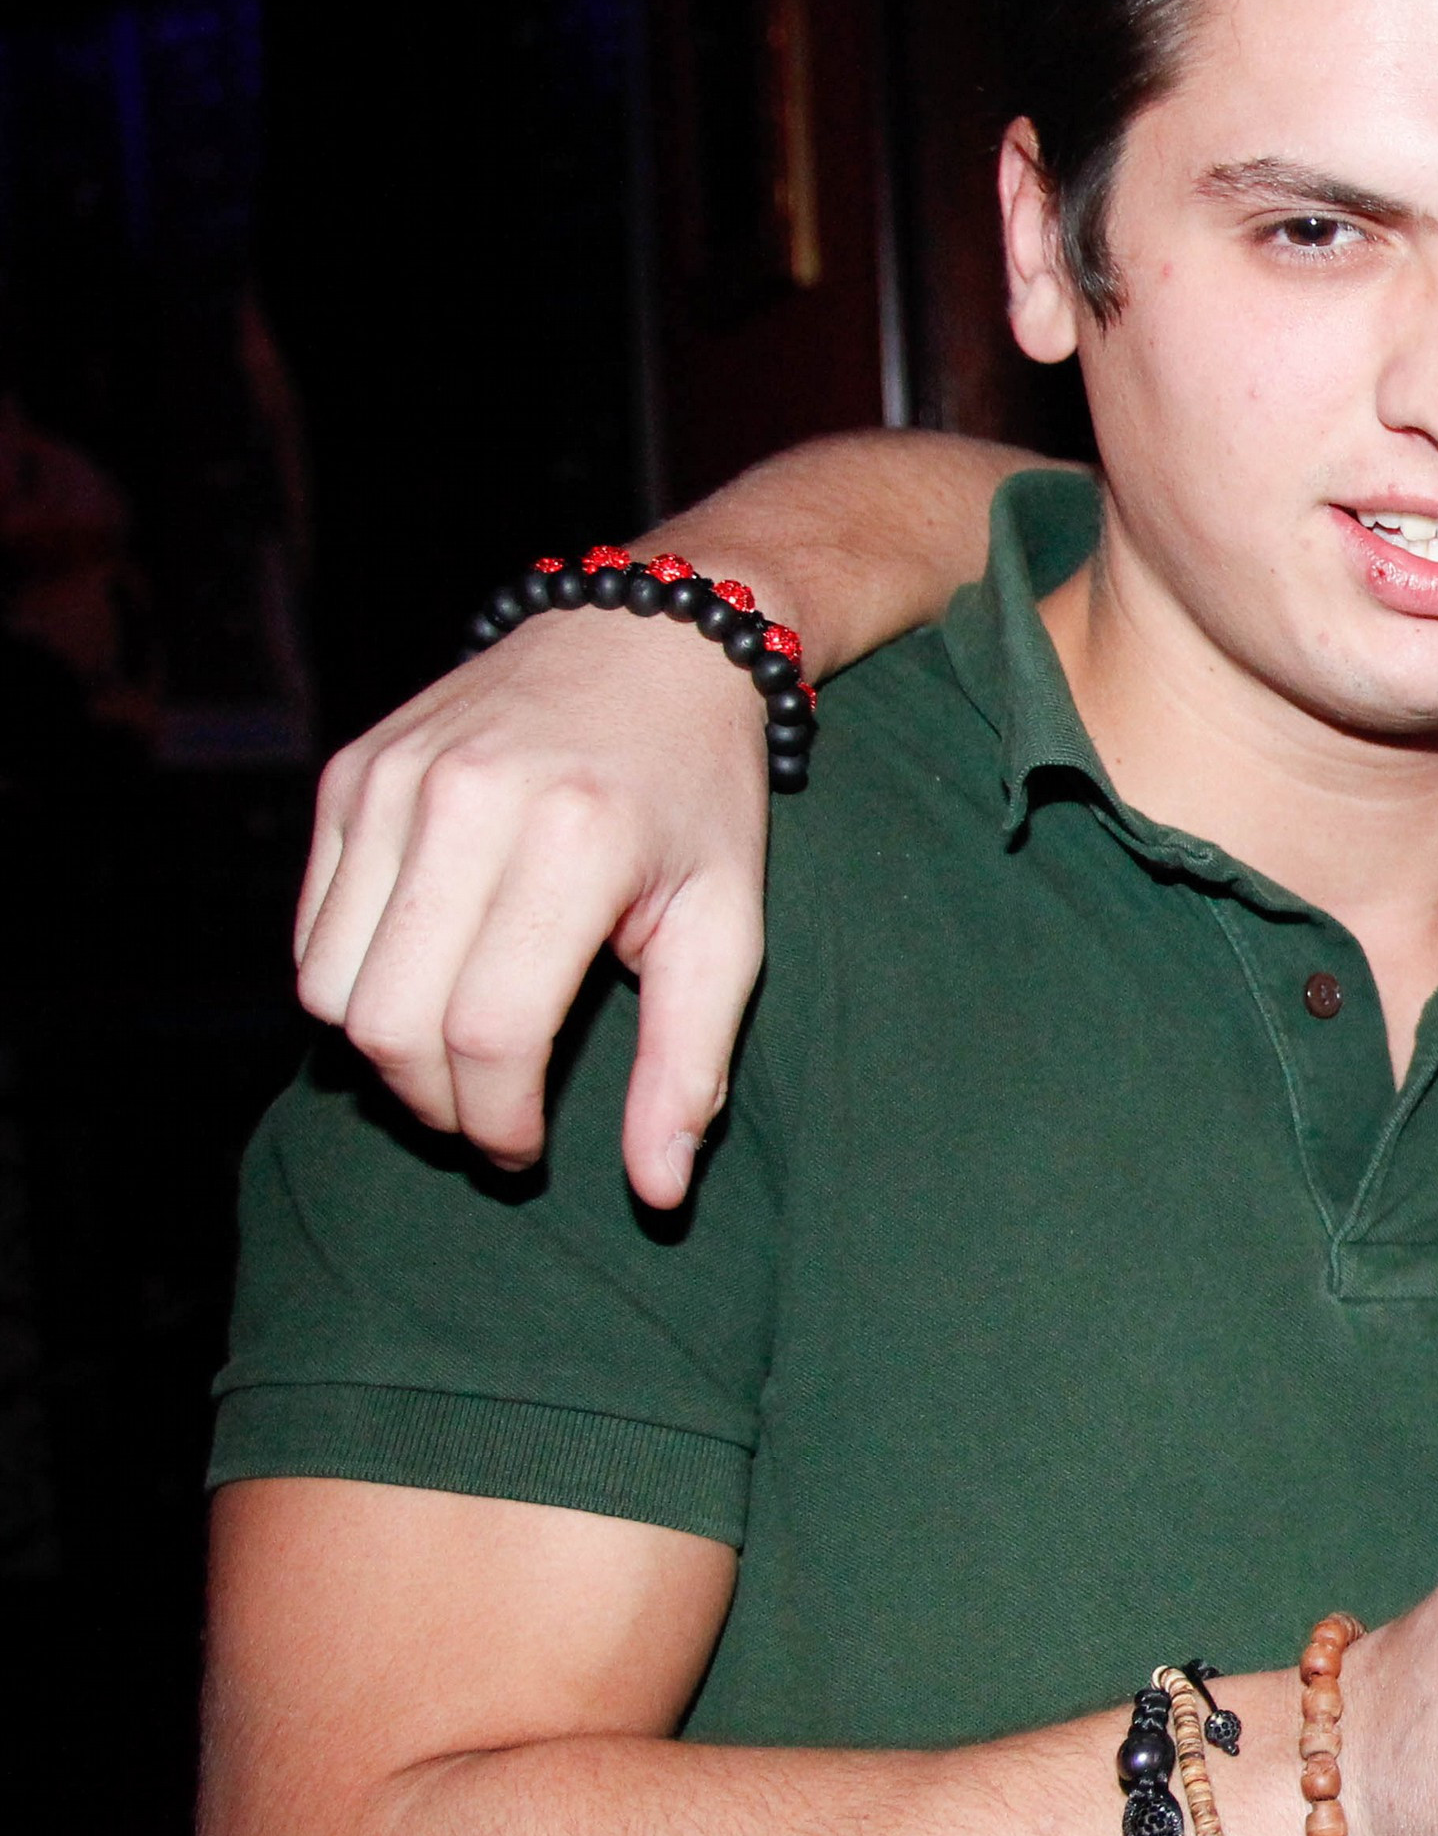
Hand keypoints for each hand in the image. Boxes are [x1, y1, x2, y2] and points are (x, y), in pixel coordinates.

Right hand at [295, 606, 770, 1206]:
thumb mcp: (728, 926)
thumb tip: (655, 1194)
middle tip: (491, 1117)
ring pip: (328, 985)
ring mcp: (392, 781)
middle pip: (390, 1022)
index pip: (490, 1033)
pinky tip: (428, 979)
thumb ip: (691, 1064)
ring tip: (458, 1055)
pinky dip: (354, 981)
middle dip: (435, 1102)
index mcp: (573, 840)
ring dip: (384, 1051)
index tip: (528, 1149)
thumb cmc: (699, 798)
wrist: (651, 641)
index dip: (499, 1121)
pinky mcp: (348, 774)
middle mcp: (467, 803)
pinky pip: (311, 926)